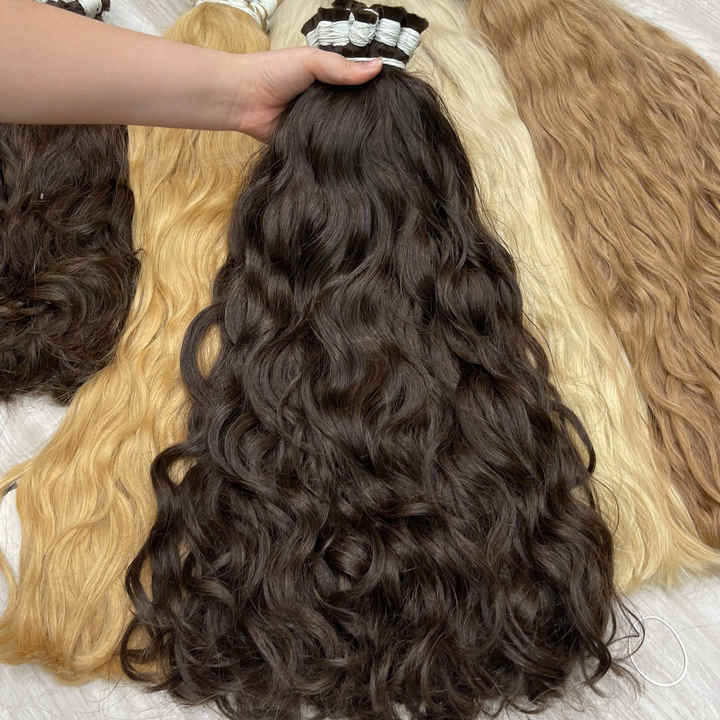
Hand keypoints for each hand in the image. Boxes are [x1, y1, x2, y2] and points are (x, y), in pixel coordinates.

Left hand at [231, 48, 382, 141]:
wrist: (242, 99)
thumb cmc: (271, 72)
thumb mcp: (310, 61)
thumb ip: (341, 67)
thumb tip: (379, 67)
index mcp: (326, 78)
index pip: (356, 83)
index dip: (373, 88)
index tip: (394, 95)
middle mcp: (324, 101)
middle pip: (353, 109)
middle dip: (367, 114)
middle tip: (390, 121)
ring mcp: (318, 123)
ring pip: (343, 130)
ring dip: (353, 134)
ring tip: (380, 139)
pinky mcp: (309, 143)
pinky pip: (327, 147)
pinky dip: (336, 149)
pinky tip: (356, 153)